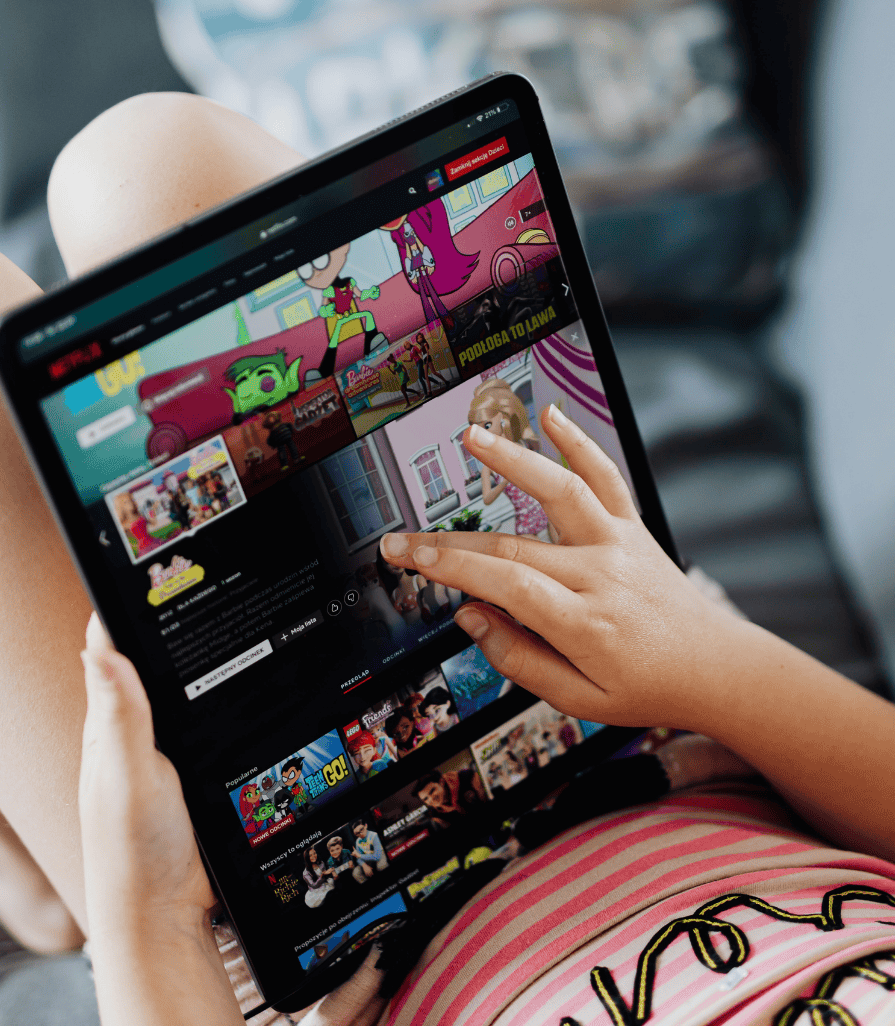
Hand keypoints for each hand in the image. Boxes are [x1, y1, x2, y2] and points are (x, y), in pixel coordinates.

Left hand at [78, 614, 243, 1025]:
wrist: (167, 919)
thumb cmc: (133, 852)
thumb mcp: (129, 775)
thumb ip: (120, 714)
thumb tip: (99, 647)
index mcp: (107, 726)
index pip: (111, 649)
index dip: (128, 607)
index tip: (152, 566)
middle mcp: (131, 736)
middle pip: (152, 667)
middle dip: (172, 628)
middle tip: (205, 577)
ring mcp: (164, 758)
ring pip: (186, 698)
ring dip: (204, 670)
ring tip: (228, 617)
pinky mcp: (195, 780)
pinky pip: (212, 732)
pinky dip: (227, 712)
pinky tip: (250, 698)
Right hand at [379, 404, 749, 731]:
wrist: (718, 669)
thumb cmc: (648, 687)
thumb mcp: (579, 701)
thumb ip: (519, 661)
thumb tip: (472, 618)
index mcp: (585, 623)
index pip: (506, 584)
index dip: (453, 568)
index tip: (411, 560)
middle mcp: (602, 575)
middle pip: (512, 546)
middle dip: (448, 540)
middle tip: (402, 537)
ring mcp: (618, 545)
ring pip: (560, 492)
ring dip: (514, 461)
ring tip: (473, 438)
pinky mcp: (631, 529)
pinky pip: (606, 479)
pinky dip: (581, 443)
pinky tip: (553, 416)